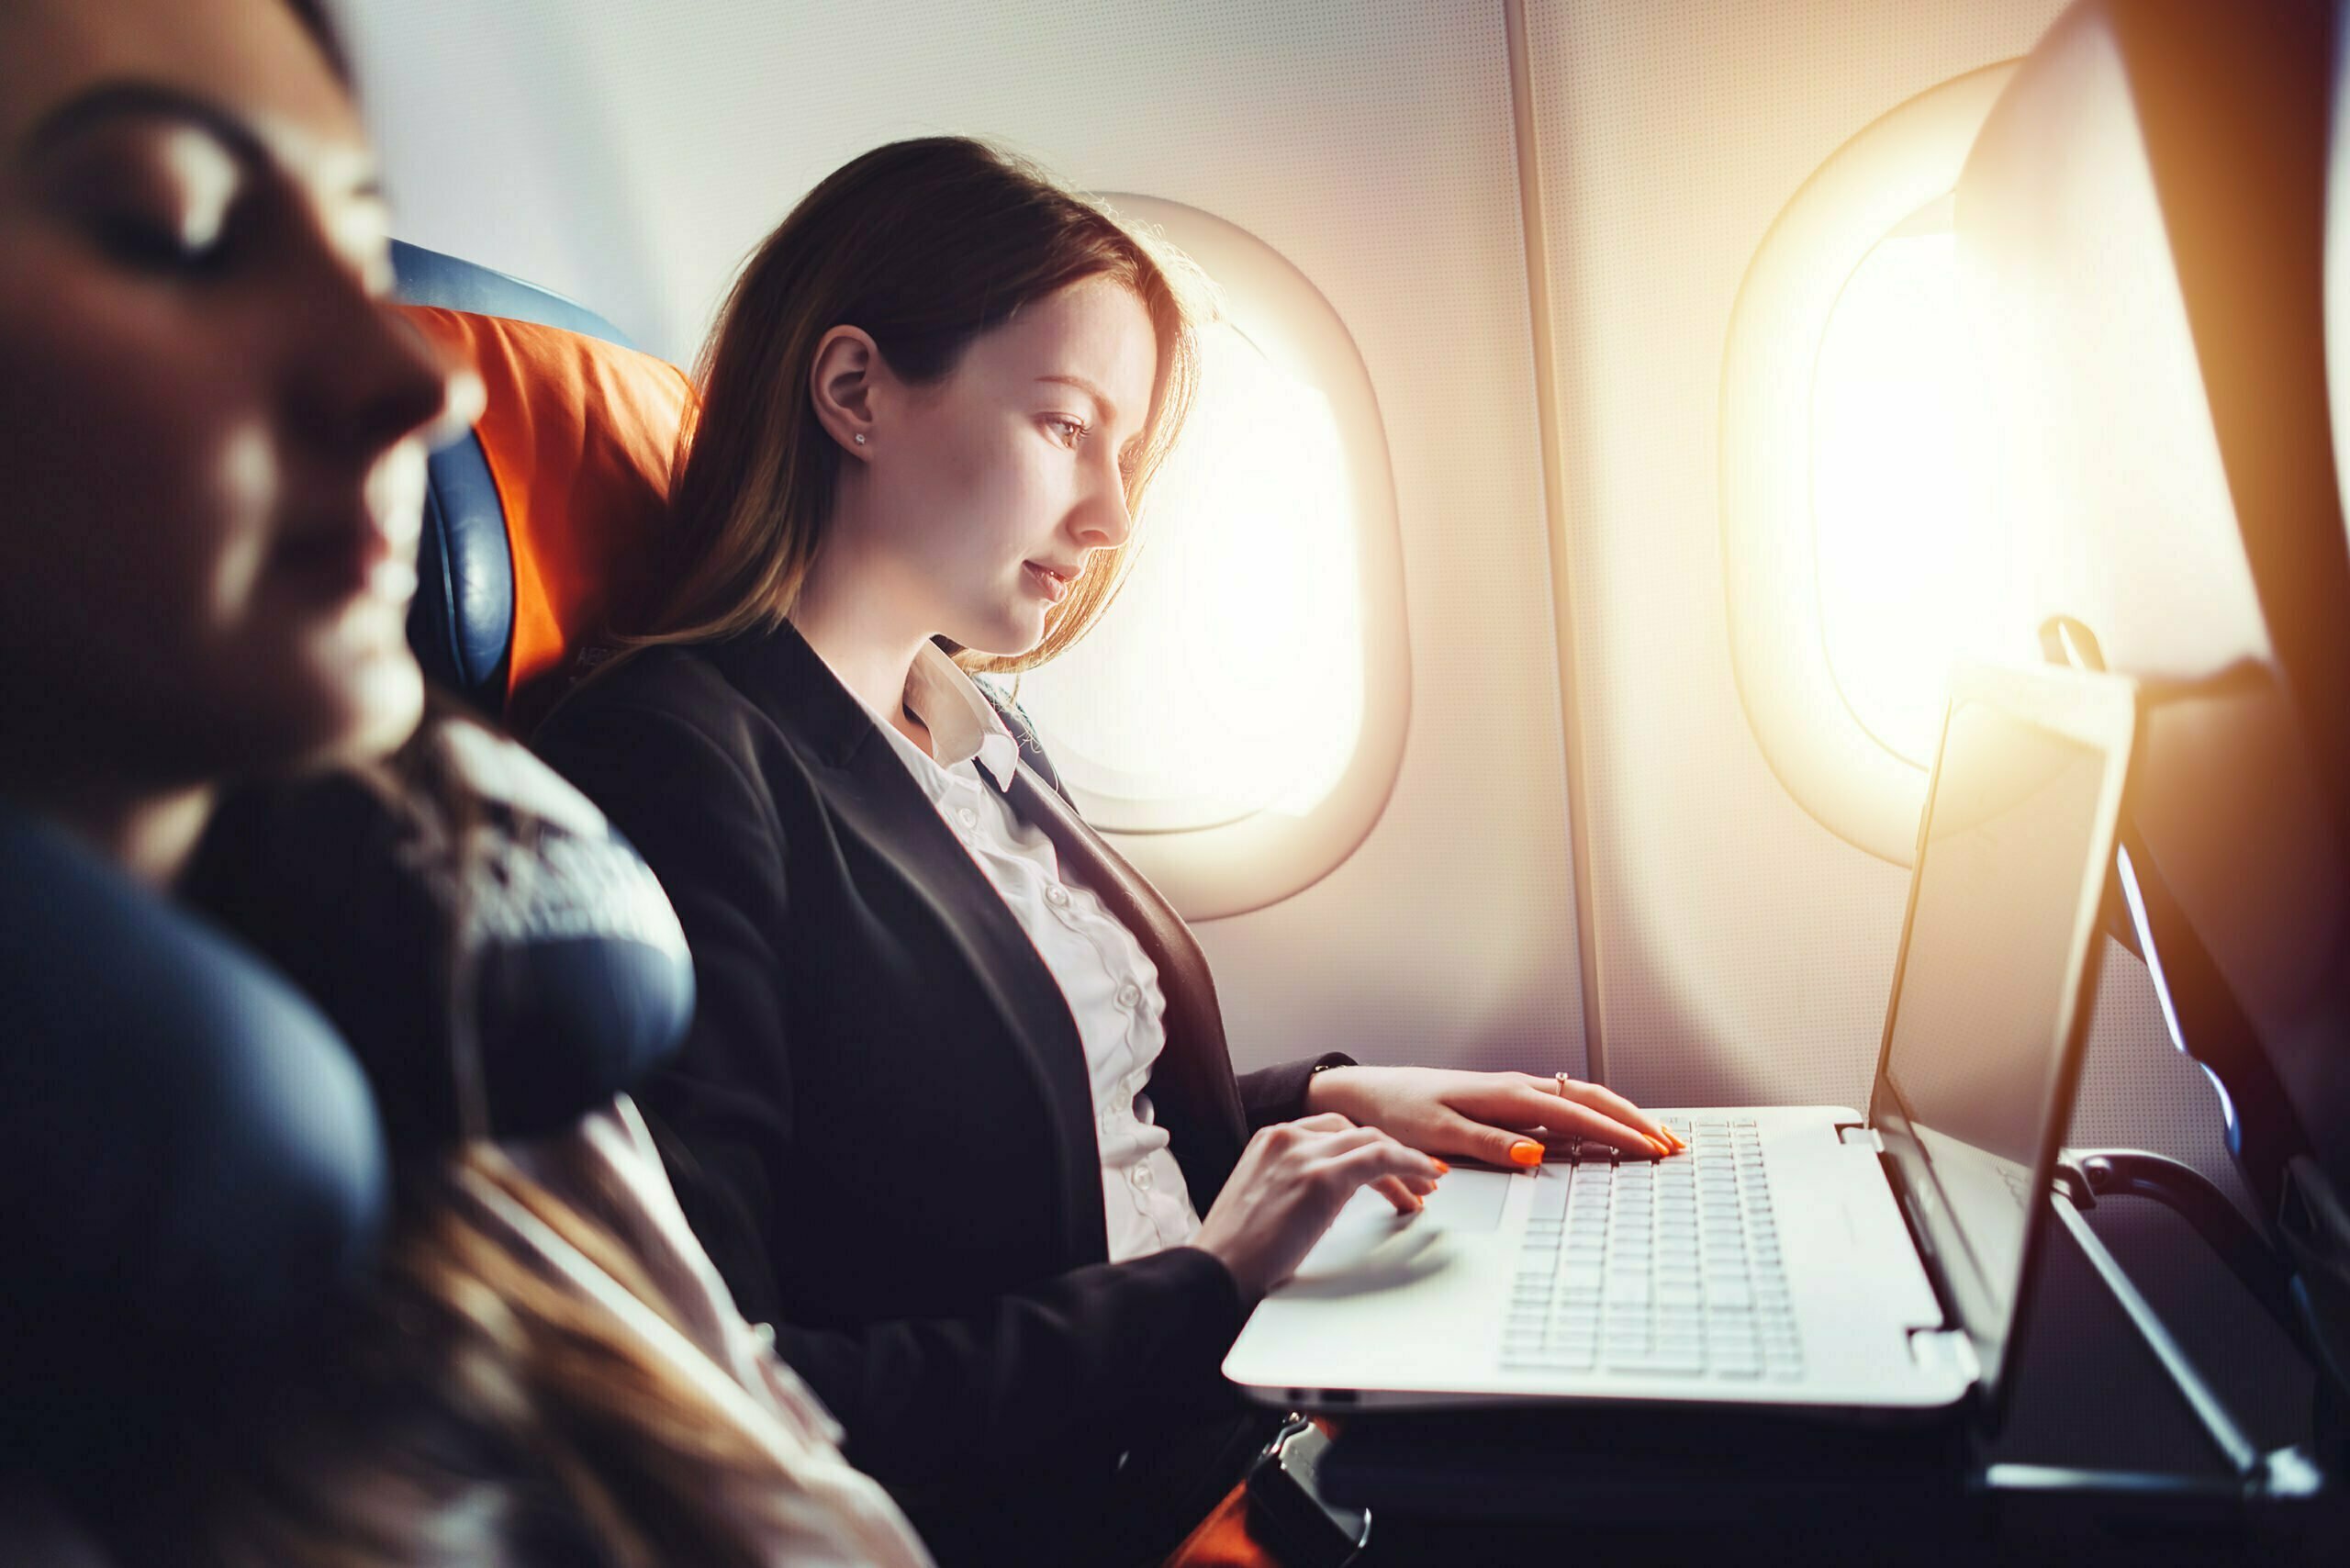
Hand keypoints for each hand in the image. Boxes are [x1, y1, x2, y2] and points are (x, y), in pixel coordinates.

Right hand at [1192, 1113, 1447, 1300]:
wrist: (1217, 1270)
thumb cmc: (1233, 1252)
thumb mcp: (1262, 1201)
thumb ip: (1292, 1185)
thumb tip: (1326, 1200)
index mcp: (1269, 1140)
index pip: (1331, 1131)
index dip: (1365, 1148)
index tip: (1387, 1168)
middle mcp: (1287, 1137)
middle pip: (1355, 1133)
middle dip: (1390, 1154)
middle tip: (1418, 1179)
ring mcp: (1305, 1154)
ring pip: (1373, 1141)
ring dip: (1406, 1162)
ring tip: (1427, 1186)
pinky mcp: (1322, 1177)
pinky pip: (1380, 1158)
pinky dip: (1410, 1164)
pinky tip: (1427, 1177)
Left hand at [1302, 1066, 1682, 1166]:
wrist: (1369, 1093)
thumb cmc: (1399, 1113)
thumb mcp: (1438, 1134)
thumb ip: (1488, 1144)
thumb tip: (1535, 1155)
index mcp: (1506, 1095)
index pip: (1577, 1113)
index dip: (1618, 1132)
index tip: (1653, 1149)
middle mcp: (1517, 1089)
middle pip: (1591, 1100)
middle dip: (1636, 1121)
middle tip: (1674, 1145)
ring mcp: (1515, 1093)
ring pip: (1581, 1100)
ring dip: (1621, 1116)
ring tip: (1656, 1137)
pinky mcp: (1507, 1101)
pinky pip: (1563, 1106)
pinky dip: (1595, 1115)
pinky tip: (1608, 1131)